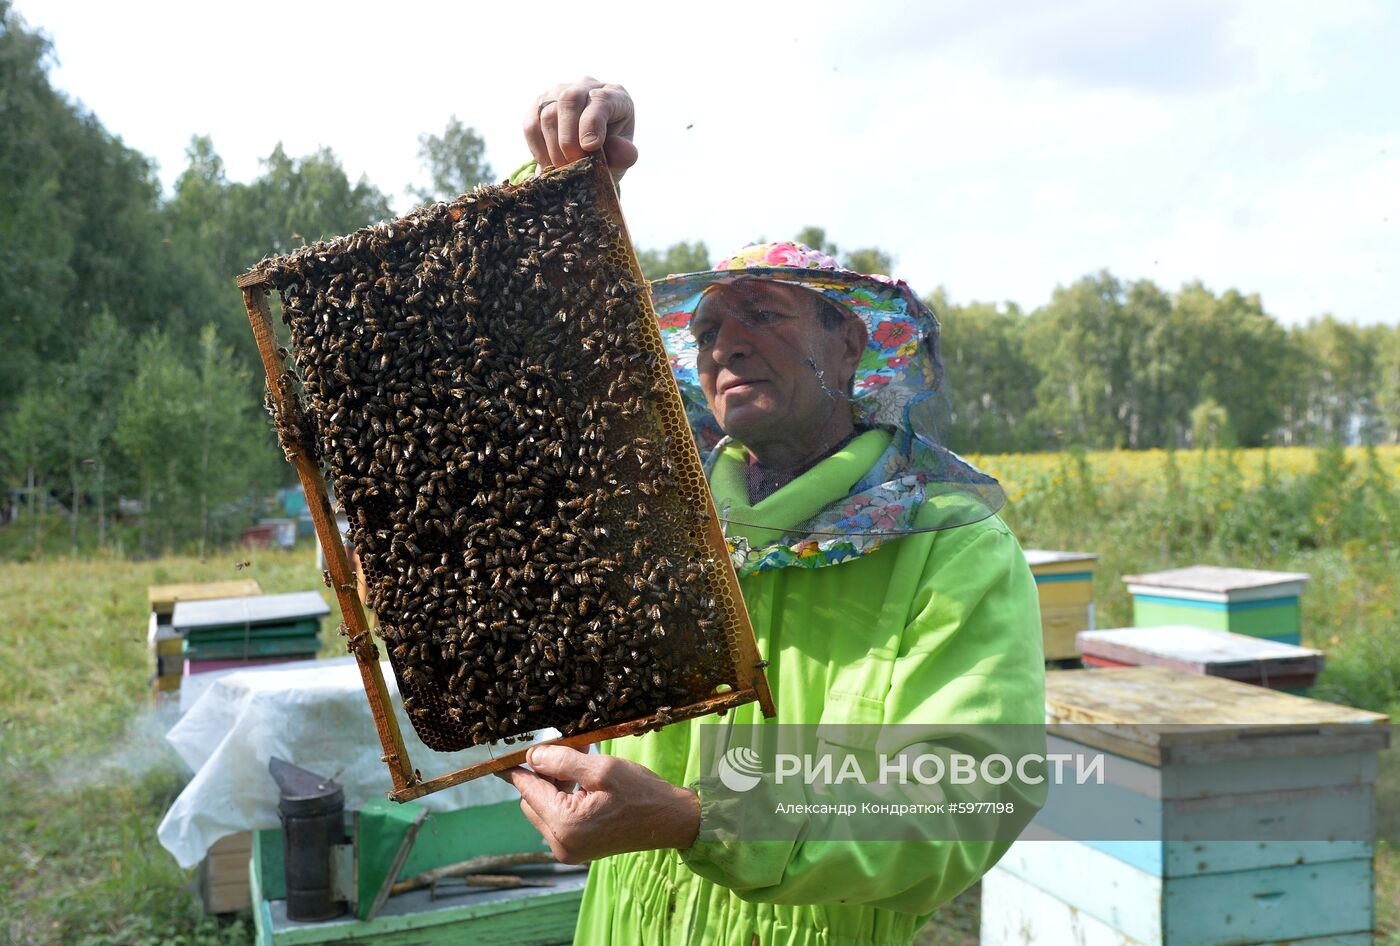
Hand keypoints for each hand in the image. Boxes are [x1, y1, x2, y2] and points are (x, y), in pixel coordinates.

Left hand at [496, 744, 698, 863]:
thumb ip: (562, 760)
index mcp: (565, 824)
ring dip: (552, 788)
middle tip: (565, 754)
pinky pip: (555, 821)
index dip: (517, 768)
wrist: (670, 821)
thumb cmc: (640, 792)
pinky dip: (562, 801)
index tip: (502, 755)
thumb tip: (531, 756)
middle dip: (542, 776)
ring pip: (541, 810)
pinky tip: (583, 786)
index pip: (527, 789)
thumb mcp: (602, 768)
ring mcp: (568, 851)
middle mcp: (561, 844)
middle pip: (530, 801)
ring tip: (579, 769)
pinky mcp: (576, 850)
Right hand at [524, 77, 637, 181]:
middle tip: (573, 163)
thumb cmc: (611, 153)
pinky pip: (531, 125)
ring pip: (548, 114)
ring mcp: (559, 92)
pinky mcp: (539, 104)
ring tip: (564, 168)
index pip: (600, 99)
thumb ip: (624, 154)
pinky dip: (538, 149)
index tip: (590, 147)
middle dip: (569, 138)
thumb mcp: (623, 157)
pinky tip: (550, 163)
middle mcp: (586, 86)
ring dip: (554, 148)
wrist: (590, 155)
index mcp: (615, 95)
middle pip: (569, 101)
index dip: (592, 123)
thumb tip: (618, 149)